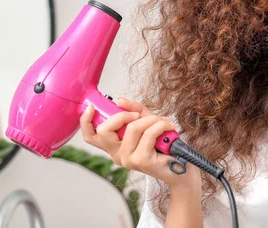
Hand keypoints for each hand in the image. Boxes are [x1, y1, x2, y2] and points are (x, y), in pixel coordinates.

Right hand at [80, 97, 201, 190]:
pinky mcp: (141, 161)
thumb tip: (120, 101)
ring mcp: (128, 159)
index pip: (90, 136)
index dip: (85, 121)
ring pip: (132, 128)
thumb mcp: (147, 121)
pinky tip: (168, 127)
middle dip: (123, 115)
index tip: (92, 107)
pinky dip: (161, 125)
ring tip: (163, 122)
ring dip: (151, 119)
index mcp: (114, 146)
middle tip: (140, 115)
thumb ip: (135, 110)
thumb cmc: (164, 145)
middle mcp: (117, 155)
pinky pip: (149, 133)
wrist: (182, 167)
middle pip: (105, 130)